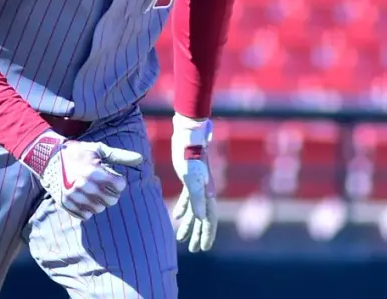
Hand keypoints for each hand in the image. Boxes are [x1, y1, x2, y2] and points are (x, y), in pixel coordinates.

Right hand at [22, 130, 142, 220]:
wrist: (48, 158)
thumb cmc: (77, 152)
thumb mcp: (98, 150)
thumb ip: (120, 156)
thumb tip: (140, 159)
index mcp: (95, 172)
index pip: (120, 186)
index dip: (118, 181)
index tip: (112, 177)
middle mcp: (85, 186)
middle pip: (112, 200)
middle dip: (111, 193)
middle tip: (104, 185)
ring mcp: (75, 196)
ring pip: (100, 208)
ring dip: (100, 201)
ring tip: (93, 191)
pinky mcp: (67, 204)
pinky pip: (86, 215)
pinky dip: (88, 209)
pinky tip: (84, 198)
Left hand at [171, 114, 216, 252]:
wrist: (187, 136)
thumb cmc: (189, 157)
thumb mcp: (191, 179)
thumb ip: (196, 198)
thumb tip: (201, 218)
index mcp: (207, 193)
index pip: (210, 219)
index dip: (207, 234)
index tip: (204, 248)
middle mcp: (205, 192)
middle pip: (203, 218)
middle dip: (199, 234)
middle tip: (194, 249)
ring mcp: (197, 186)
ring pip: (194, 210)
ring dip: (189, 225)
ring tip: (181, 238)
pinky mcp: (189, 179)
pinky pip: (187, 199)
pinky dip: (182, 209)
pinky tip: (176, 217)